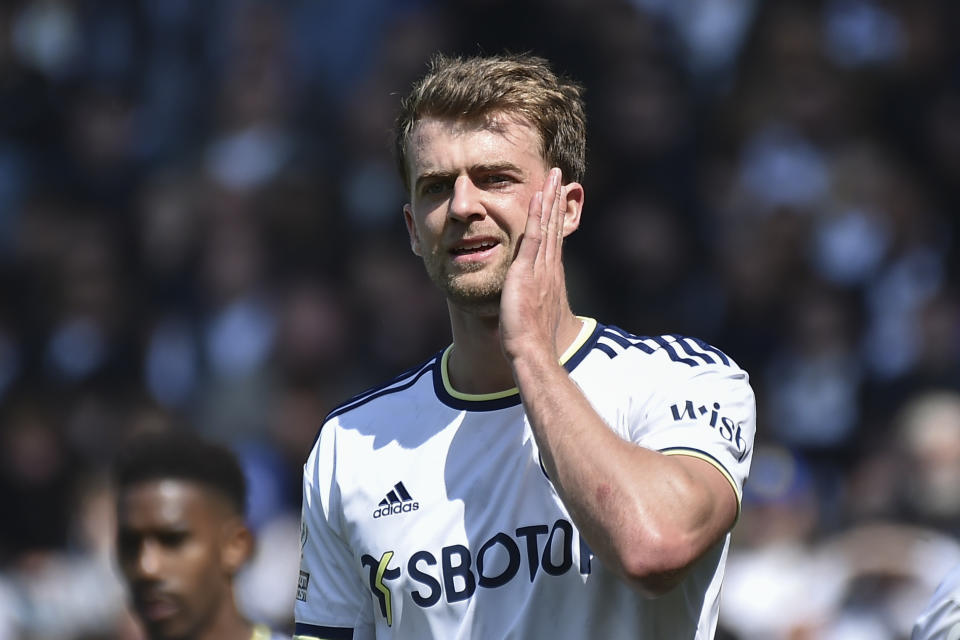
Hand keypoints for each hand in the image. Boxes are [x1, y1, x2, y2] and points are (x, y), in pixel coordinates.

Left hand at [499, 167, 567, 363]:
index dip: (555, 218)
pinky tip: (538, 196)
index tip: (557, 198)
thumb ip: (531, 304)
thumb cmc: (531, 342)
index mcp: (550, 277)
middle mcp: (549, 268)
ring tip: (553, 176)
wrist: (532, 351)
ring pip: (547, 226)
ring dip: (549, 199)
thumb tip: (528, 307)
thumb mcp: (532, 315)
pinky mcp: (527, 271)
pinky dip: (536, 216)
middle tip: (560, 177)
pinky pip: (533, 237)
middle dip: (556, 200)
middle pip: (554, 227)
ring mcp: (540, 268)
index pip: (553, 240)